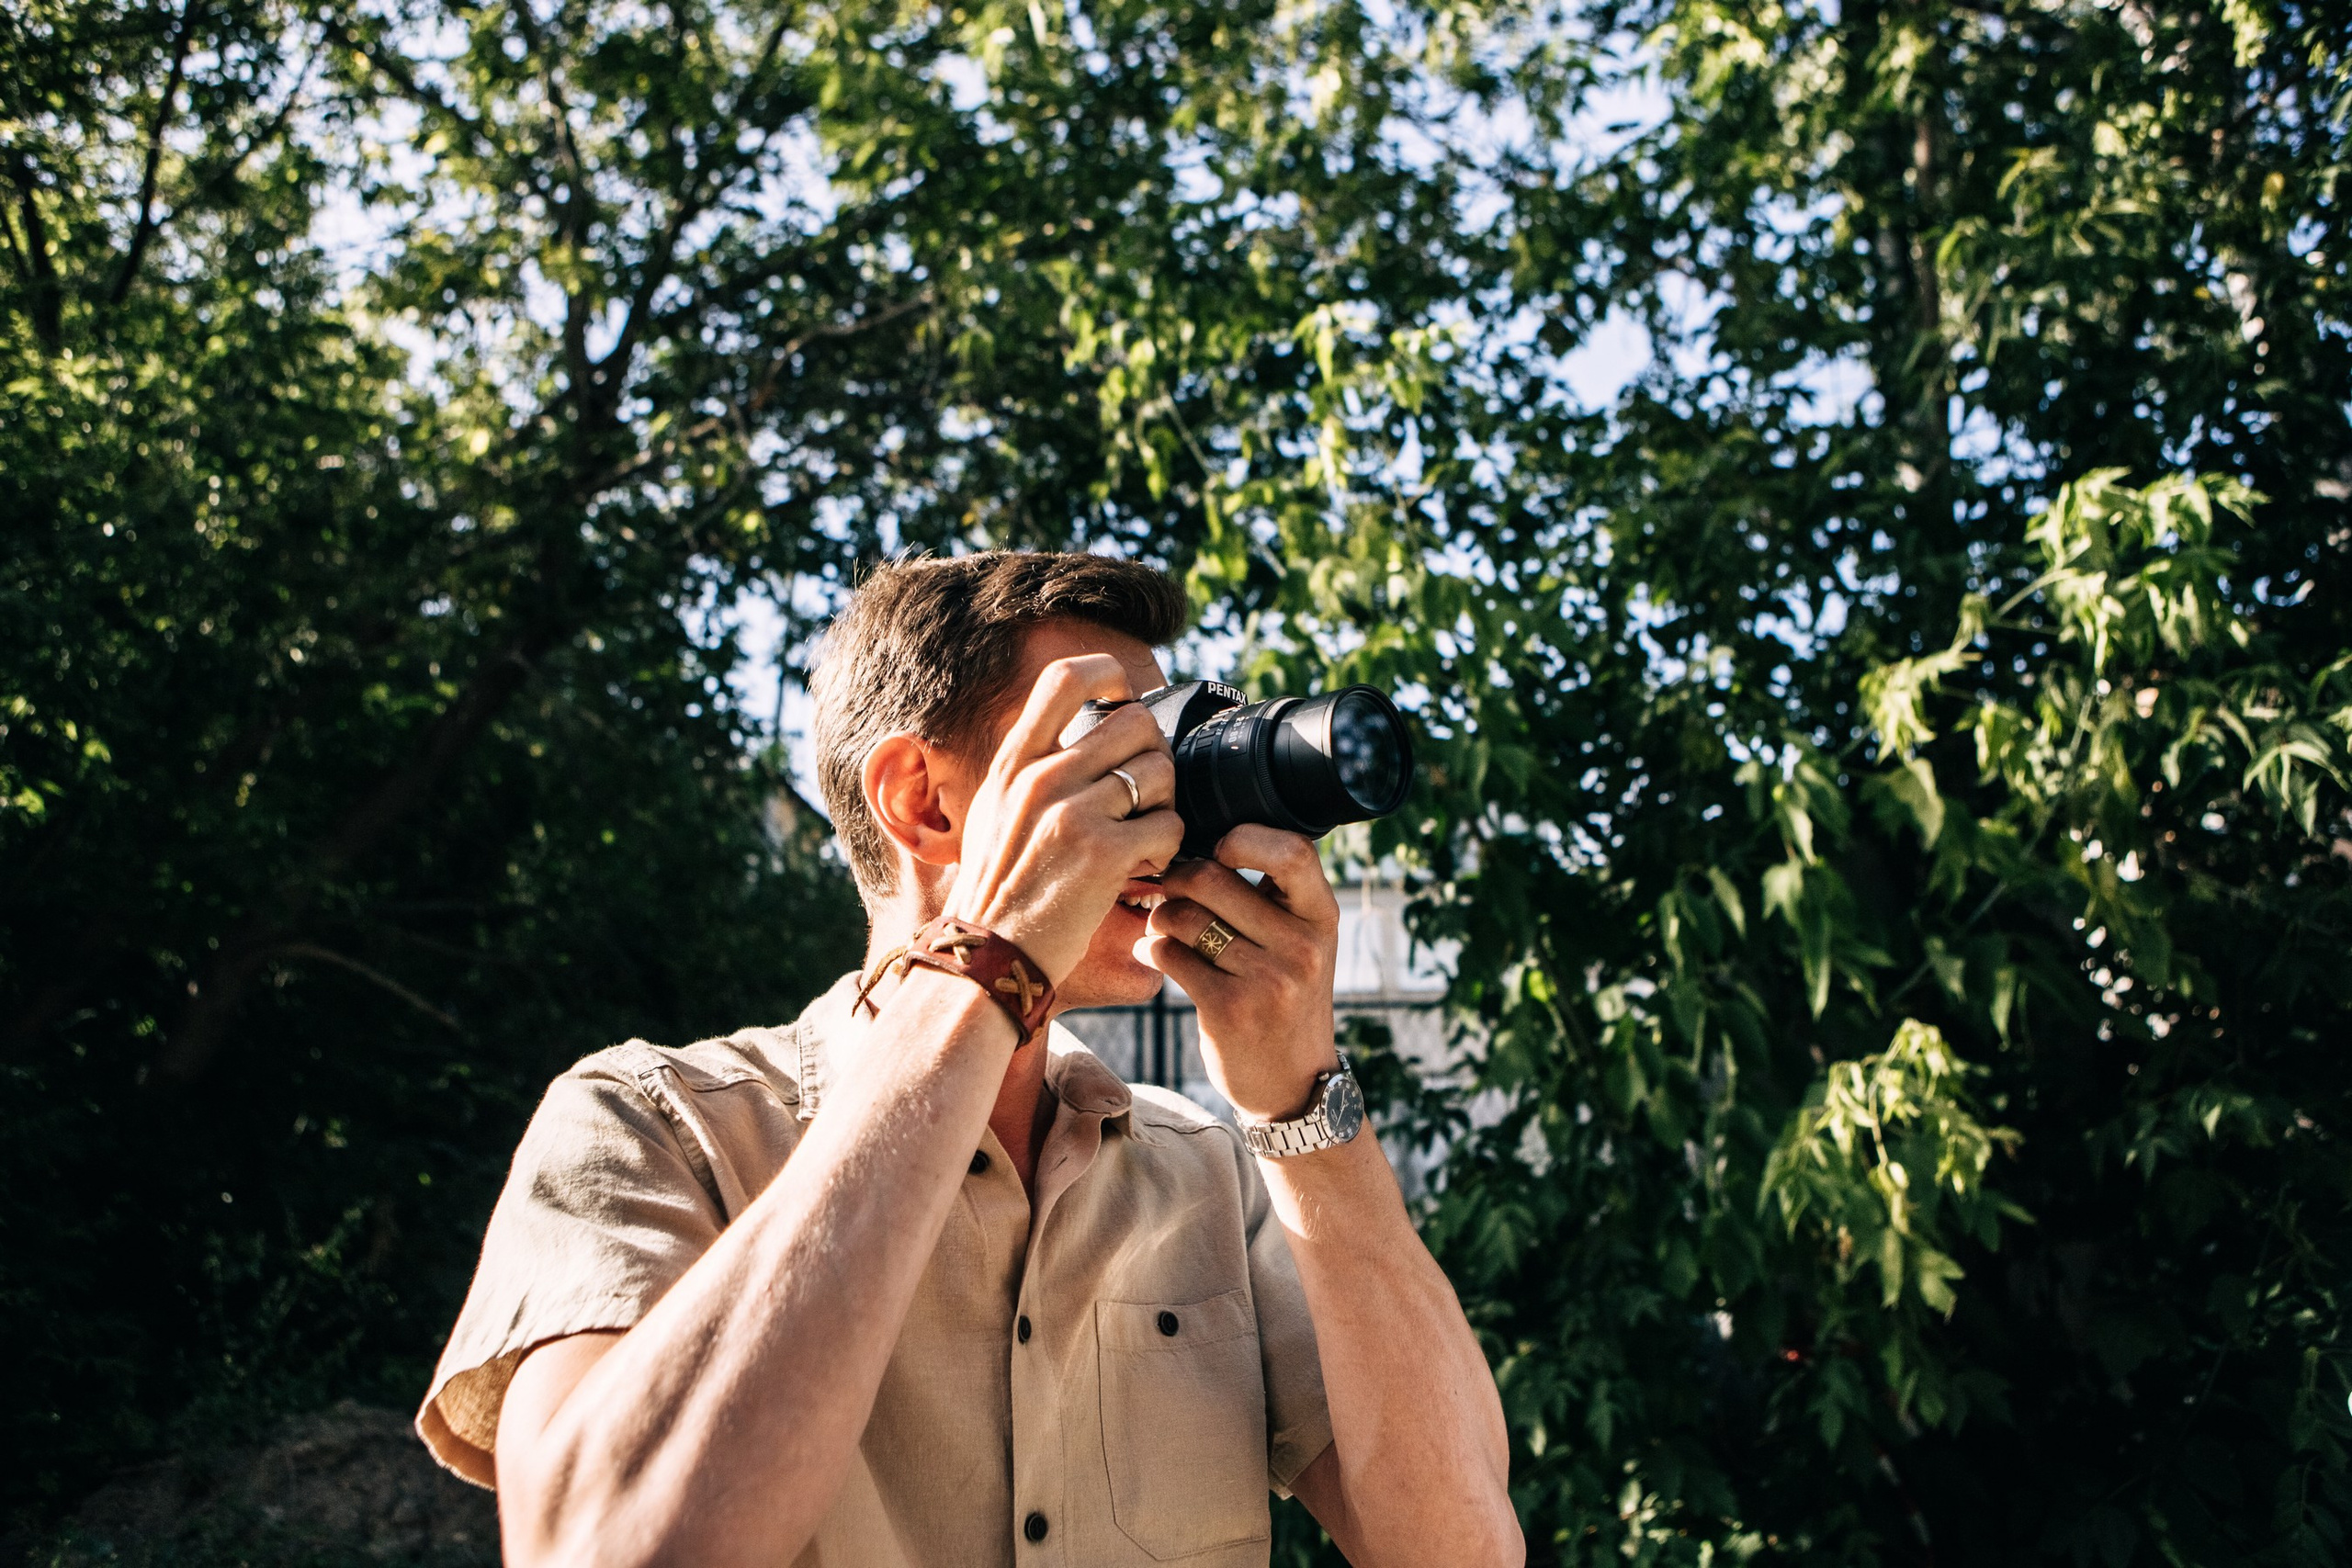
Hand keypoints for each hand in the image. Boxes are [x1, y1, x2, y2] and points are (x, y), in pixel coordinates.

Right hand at [943, 655, 1181, 985]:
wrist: (990, 955)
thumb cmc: (1000, 889)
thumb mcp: (993, 812)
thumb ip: (1030, 768)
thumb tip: (1082, 731)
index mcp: (1013, 762)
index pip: (1065, 677)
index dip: (1109, 674)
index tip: (1126, 698)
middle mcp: (1040, 777)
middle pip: (1134, 722)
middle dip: (1154, 755)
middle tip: (1146, 794)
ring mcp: (1071, 813)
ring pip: (1160, 772)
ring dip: (1166, 804)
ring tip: (1143, 835)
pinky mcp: (1102, 853)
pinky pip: (1169, 825)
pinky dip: (1169, 847)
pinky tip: (1146, 865)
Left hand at [1133, 825, 1340, 1121]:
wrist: (1294, 1083)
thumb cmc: (1288, 999)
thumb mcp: (1303, 943)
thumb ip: (1273, 896)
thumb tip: (1201, 842)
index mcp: (1322, 916)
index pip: (1291, 851)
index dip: (1245, 837)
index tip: (1219, 849)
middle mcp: (1301, 945)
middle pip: (1214, 877)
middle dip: (1176, 878)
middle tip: (1165, 887)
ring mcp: (1268, 979)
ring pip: (1183, 916)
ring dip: (1159, 916)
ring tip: (1160, 926)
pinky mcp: (1229, 1009)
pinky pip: (1169, 955)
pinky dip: (1152, 949)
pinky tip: (1156, 954)